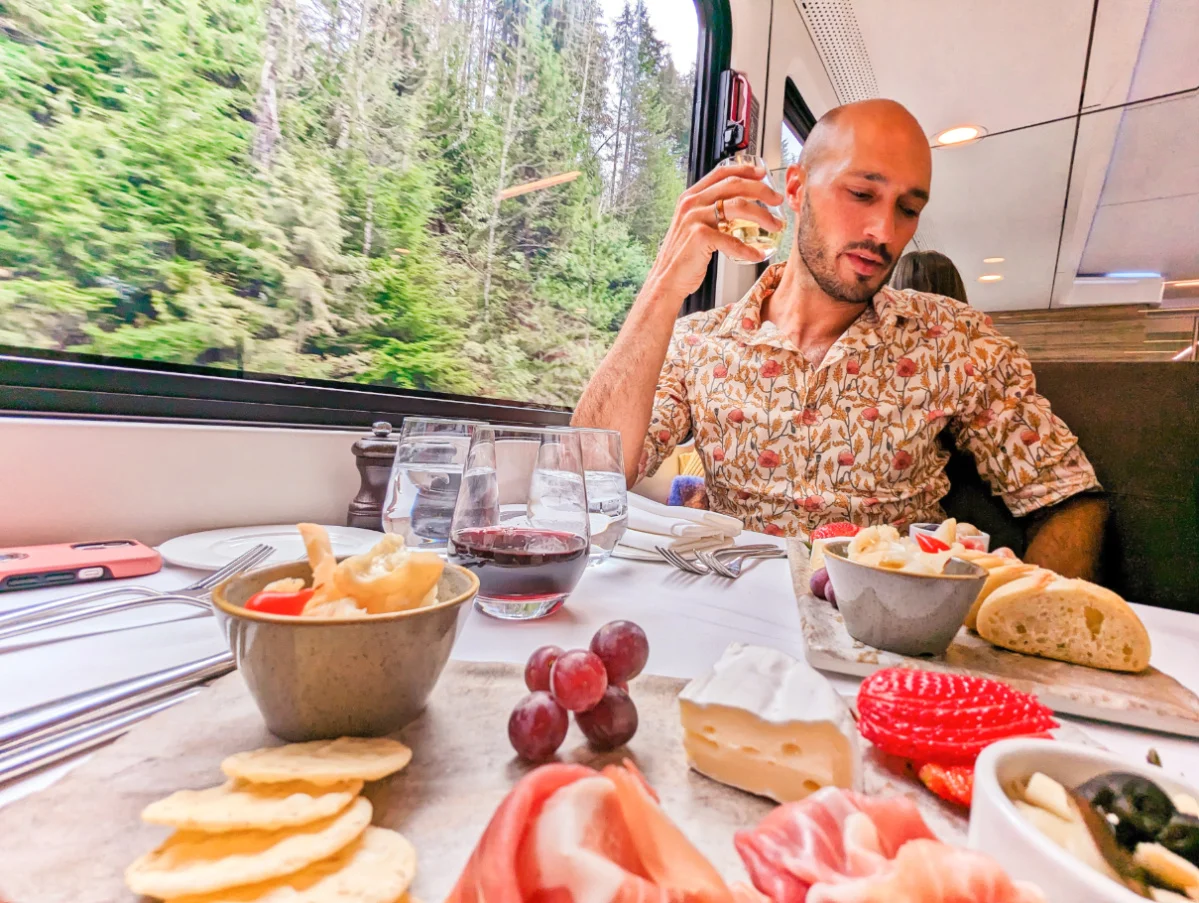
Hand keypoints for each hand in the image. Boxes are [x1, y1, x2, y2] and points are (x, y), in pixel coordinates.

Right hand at [642, 162, 785, 301]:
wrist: (667, 279)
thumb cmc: (684, 256)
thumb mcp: (693, 225)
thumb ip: (710, 212)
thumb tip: (739, 208)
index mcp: (691, 197)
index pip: (721, 173)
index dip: (745, 170)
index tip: (763, 174)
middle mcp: (691, 203)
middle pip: (734, 185)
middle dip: (762, 190)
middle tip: (777, 200)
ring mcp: (694, 218)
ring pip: (738, 206)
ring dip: (763, 216)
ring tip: (776, 226)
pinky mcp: (699, 237)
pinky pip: (732, 240)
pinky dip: (747, 249)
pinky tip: (757, 255)